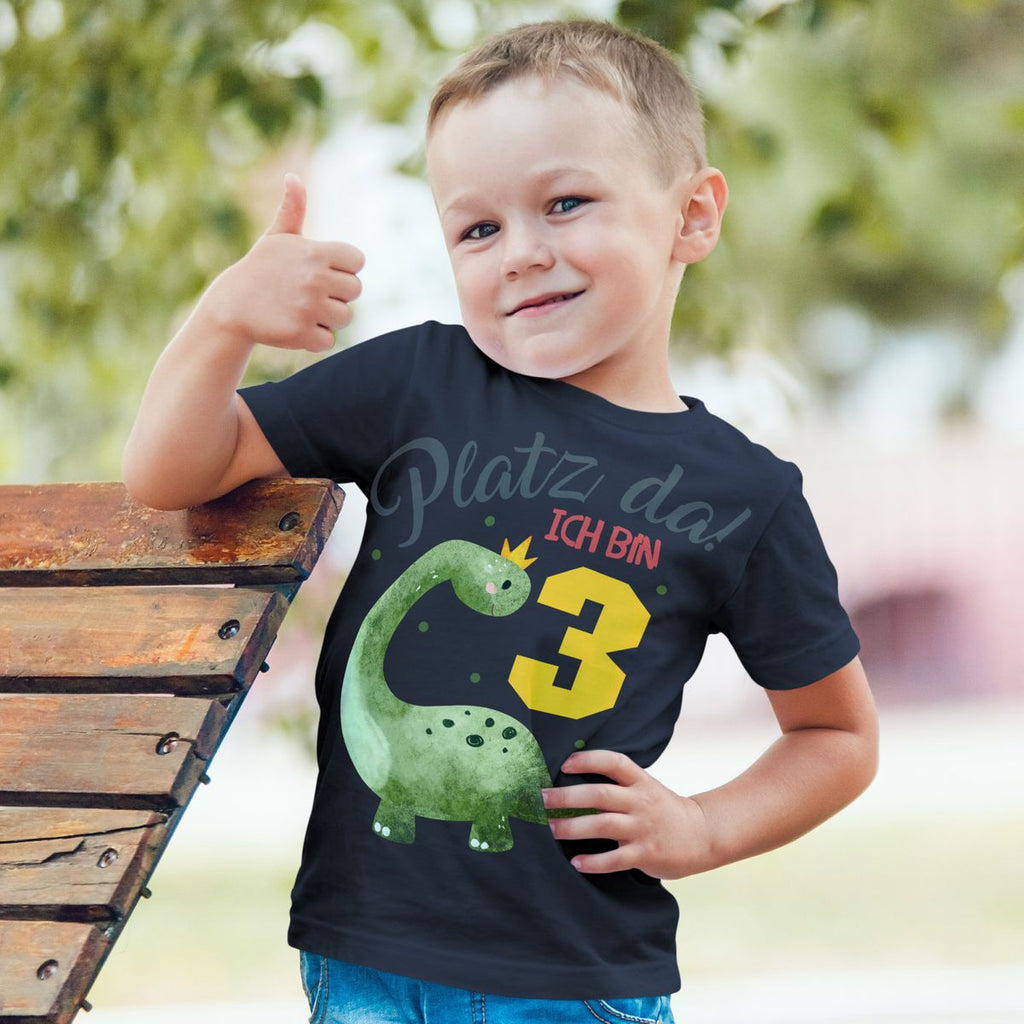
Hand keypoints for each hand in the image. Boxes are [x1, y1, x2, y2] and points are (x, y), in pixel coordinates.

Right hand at [204, 173, 364, 352]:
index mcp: (315, 252)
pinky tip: (295, 326)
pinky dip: (315, 338)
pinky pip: (329, 340)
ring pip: (345, 317)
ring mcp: (309, 307)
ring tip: (301, 309)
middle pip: (355, 291)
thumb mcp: (276, 238)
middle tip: (309, 293)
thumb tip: (293, 177)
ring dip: (327, 317)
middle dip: (337, 294)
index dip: (343, 269)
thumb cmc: (260, 269)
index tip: (322, 272)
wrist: (231, 306)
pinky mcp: (302, 333)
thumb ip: (293, 209)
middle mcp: (315, 278)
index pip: (357, 261)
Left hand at [543, 749, 714, 879]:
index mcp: (640, 781)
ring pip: (603, 825)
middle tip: (541, 799)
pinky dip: (594, 862)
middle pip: (600, 794)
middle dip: (567, 796)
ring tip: (551, 829)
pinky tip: (575, 862)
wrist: (702, 835)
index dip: (588, 759)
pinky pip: (615, 859)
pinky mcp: (646, 854)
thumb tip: (571, 780)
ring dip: (573, 827)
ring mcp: (644, 828)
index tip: (564, 763)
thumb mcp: (644, 788)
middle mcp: (641, 801)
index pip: (614, 762)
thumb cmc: (662, 809)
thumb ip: (617, 785)